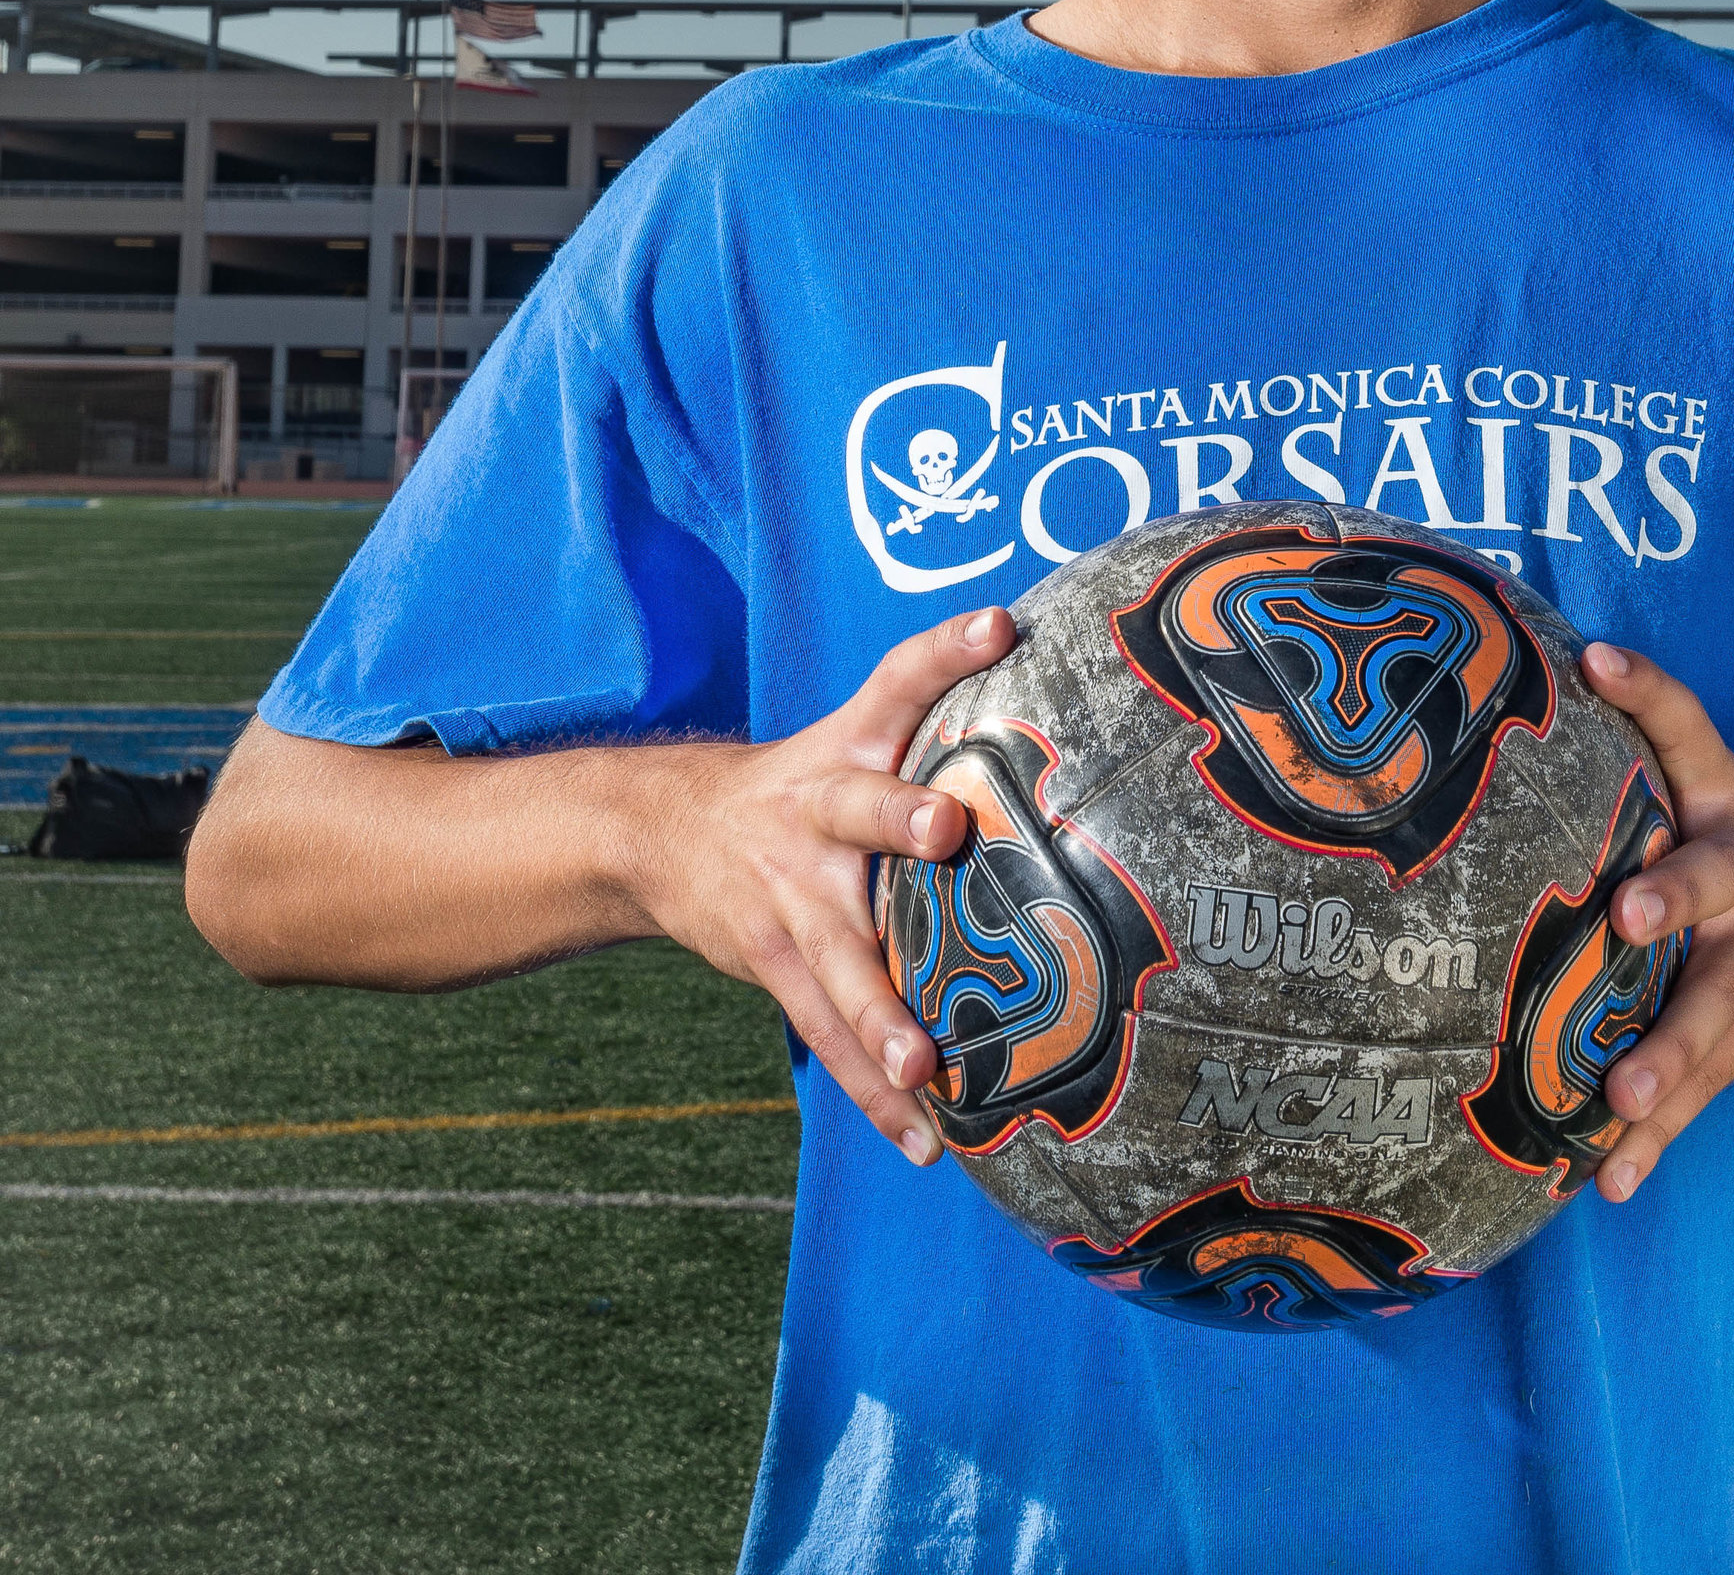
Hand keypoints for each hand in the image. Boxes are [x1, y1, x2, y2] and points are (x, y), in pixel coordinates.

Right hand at [624, 606, 1013, 1168]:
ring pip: (839, 955)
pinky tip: (925, 1139)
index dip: (946, 648)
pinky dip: (876, 1093)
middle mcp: (819, 814)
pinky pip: (828, 1036)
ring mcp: (791, 896)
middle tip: (947, 828)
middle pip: (862, 808)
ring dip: (882, 1013)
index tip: (998, 625)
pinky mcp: (773, 964)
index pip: (900, 679)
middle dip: (901, 818)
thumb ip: (934, 704)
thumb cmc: (804, 782)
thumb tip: (1037, 645)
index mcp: (847, 748)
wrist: (664, 831)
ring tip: (927, 1064)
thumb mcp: (852, 734)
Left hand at [1579, 641, 1733, 1203]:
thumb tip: (1548, 668)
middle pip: (1710, 879)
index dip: (1646, 688)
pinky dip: (1657, 1136)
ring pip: (1714, 1006)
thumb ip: (1643, 738)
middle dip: (1671, 897)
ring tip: (1618, 1095)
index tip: (1599, 659)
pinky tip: (1611, 1178)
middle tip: (1629, 917)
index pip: (1687, 724)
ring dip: (1667, 1054)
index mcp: (1728, 801)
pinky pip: (1706, 1085)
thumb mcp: (1717, 776)